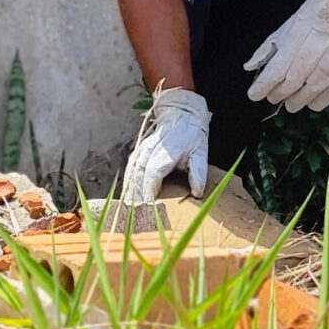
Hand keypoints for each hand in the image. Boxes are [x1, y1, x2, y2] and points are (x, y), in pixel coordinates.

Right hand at [122, 87, 210, 203]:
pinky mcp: (138, 153)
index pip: (152, 175)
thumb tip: (197, 193)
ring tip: (128, 209)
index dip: (148, 192)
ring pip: (131, 173)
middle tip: (136, 215)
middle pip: (138, 176)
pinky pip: (130, 169)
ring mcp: (142, 151)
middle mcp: (150, 152)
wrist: (180, 113)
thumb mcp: (201, 152)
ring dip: (129, 190)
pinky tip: (127, 195)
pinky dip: (128, 183)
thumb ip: (199, 172)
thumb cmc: (191, 134)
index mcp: (165, 153)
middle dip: (136, 196)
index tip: (148, 207)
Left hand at [244, 0, 328, 110]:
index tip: (254, 94)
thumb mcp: (279, 33)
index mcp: (289, 50)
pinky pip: (322, 100)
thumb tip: (249, 67)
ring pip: (303, 99)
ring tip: (290, 100)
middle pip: (286, 90)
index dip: (260, 89)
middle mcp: (307, 62)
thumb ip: (263, 52)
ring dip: (293, 102)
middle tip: (273, 96)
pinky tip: (308, 97)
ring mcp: (324, 72)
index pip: (270, 78)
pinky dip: (312, 103)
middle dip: (276, 96)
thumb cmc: (306, 23)